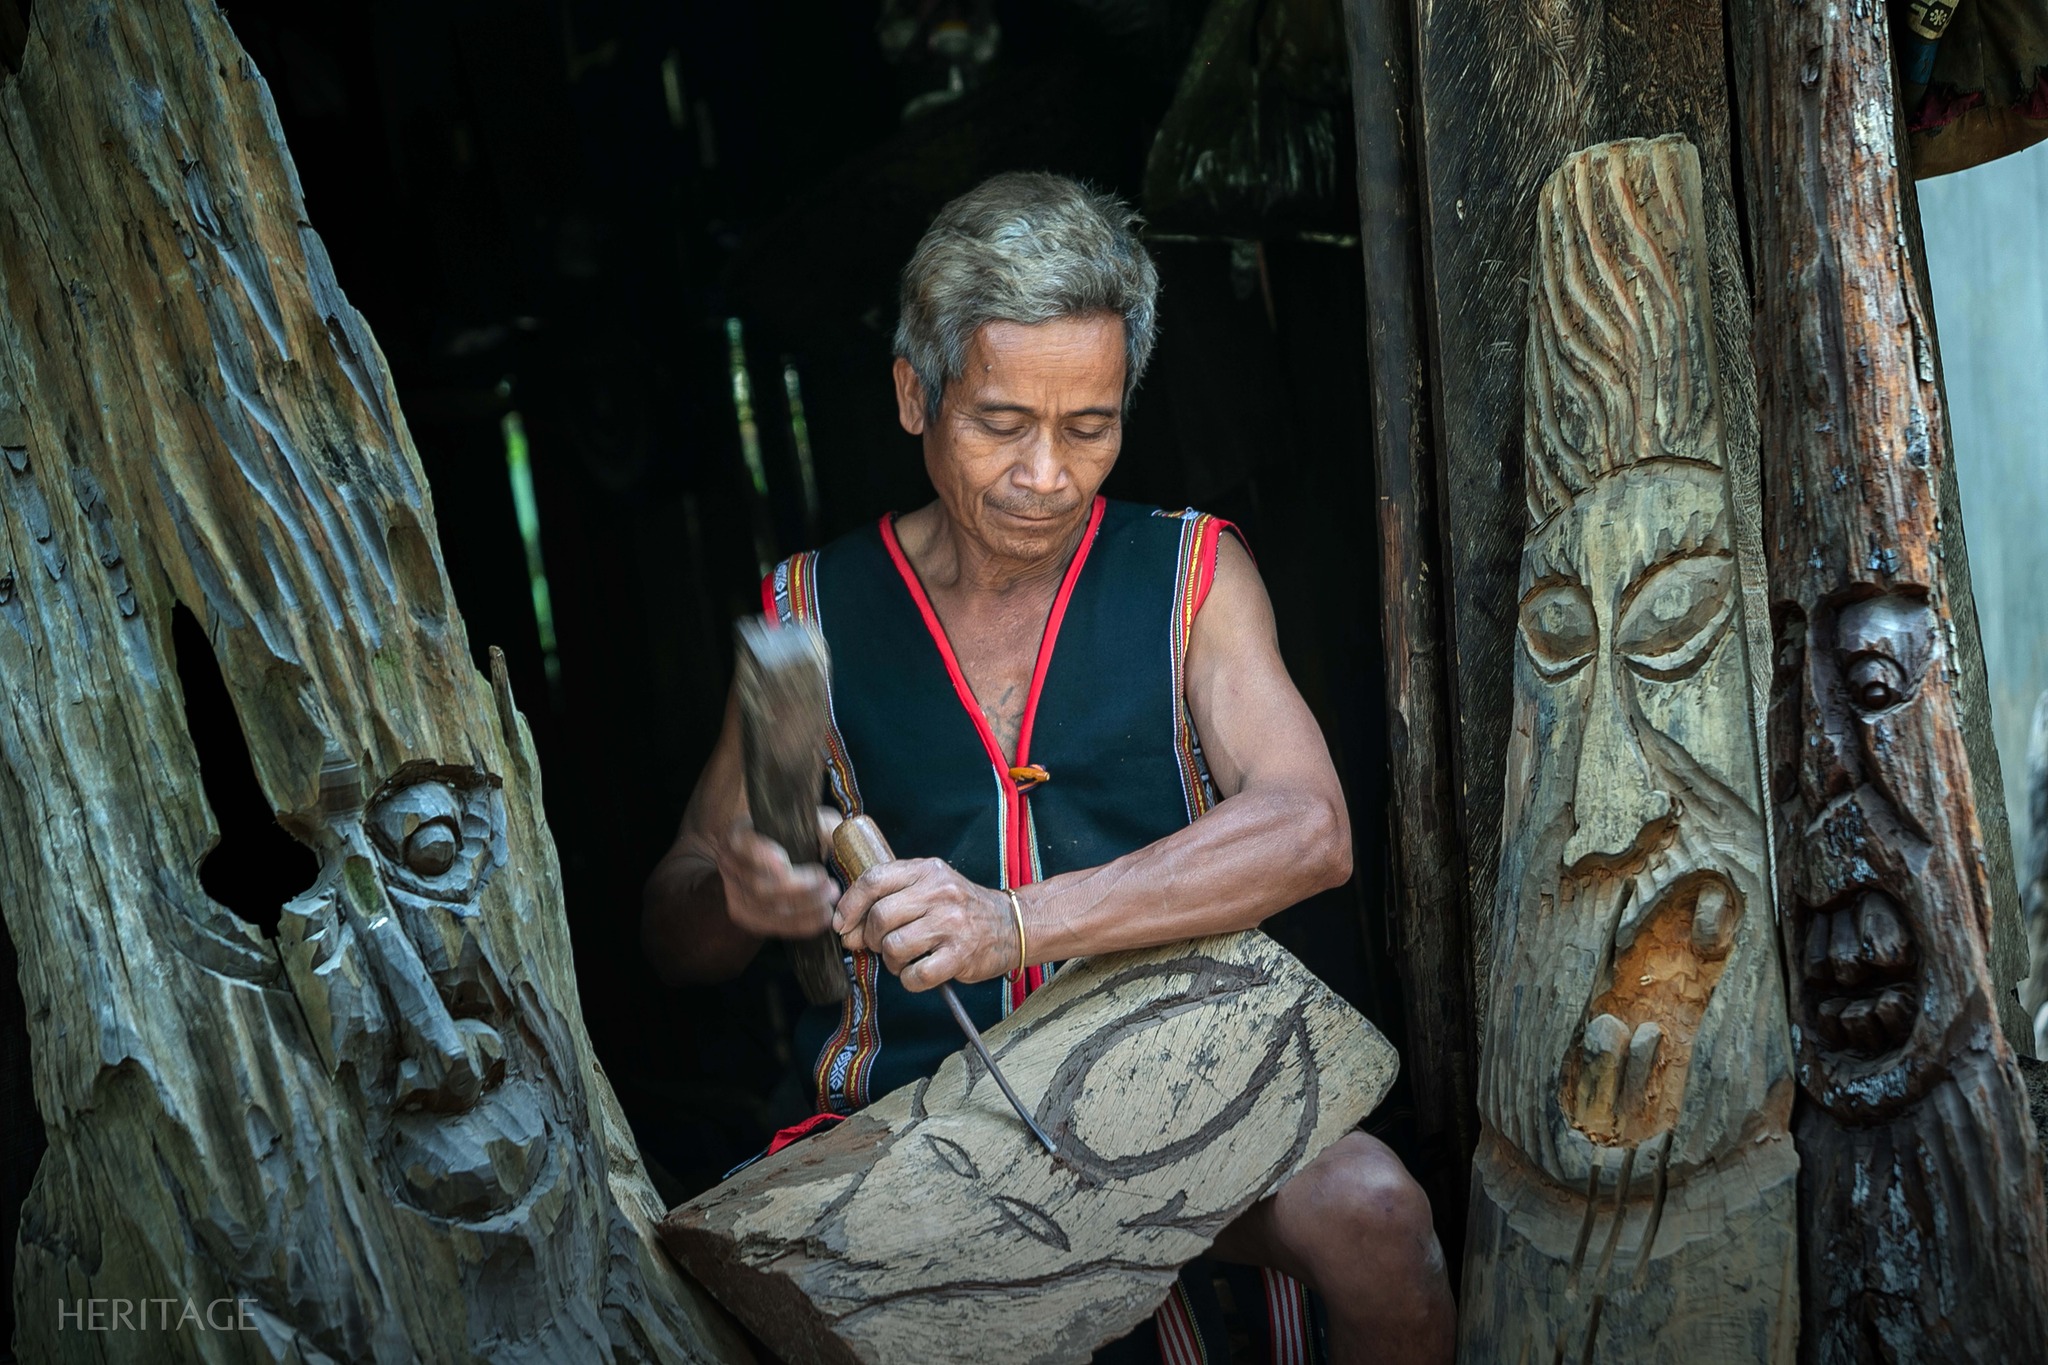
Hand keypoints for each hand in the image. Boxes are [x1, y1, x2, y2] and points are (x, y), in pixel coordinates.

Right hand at [713, 815, 835, 940]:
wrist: (768, 847)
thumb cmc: (788, 832)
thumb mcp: (805, 821)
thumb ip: (822, 827)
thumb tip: (838, 838)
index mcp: (739, 836)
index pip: (746, 847)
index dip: (763, 857)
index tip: (786, 864)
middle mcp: (729, 865)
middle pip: (760, 885)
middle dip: (800, 890)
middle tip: (830, 886)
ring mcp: (733, 892)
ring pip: (766, 910)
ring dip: (803, 910)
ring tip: (830, 903)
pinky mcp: (743, 913)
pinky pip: (769, 926)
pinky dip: (798, 925)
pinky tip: (820, 919)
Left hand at [834, 858, 1011, 990]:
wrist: (1011, 925)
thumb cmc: (961, 907)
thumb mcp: (930, 884)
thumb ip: (890, 896)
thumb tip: (847, 928)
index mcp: (926, 871)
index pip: (874, 880)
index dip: (849, 905)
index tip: (843, 924)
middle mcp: (939, 893)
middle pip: (879, 917)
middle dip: (869, 937)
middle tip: (878, 944)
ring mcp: (951, 924)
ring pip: (894, 947)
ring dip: (890, 960)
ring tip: (903, 958)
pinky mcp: (960, 955)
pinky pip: (915, 975)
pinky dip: (909, 979)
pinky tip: (919, 971)